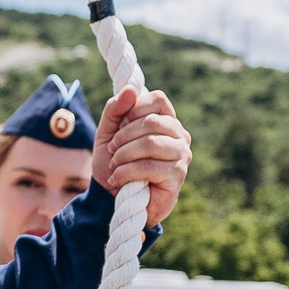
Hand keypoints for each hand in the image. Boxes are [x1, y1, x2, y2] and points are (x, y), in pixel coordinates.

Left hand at [91, 87, 190, 227]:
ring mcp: (182, 155)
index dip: (134, 108)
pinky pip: (148, 166)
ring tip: (114, 166)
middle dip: (122, 136)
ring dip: (123, 155)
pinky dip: (125, 172)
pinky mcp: (177, 176)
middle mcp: (179, 135)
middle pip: (151, 121)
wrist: (112, 199)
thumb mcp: (107, 133)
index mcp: (166, 120)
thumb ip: (114, 109)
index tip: (119, 126)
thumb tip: (131, 89)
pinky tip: (117, 180)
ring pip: (150, 143)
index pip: (158, 98)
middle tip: (112, 150)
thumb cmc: (114, 163)